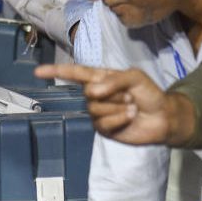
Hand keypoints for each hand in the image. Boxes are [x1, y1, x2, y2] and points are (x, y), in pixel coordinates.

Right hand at [35, 63, 191, 145]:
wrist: (163, 116)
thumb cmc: (149, 93)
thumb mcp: (135, 77)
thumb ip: (114, 80)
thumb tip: (92, 92)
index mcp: (100, 78)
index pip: (74, 74)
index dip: (56, 71)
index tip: (37, 72)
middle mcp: (95, 95)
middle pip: (88, 93)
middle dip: (112, 94)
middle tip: (130, 95)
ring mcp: (98, 113)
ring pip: (96, 109)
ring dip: (118, 107)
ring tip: (131, 106)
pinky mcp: (104, 129)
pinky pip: (104, 122)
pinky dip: (120, 118)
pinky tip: (130, 116)